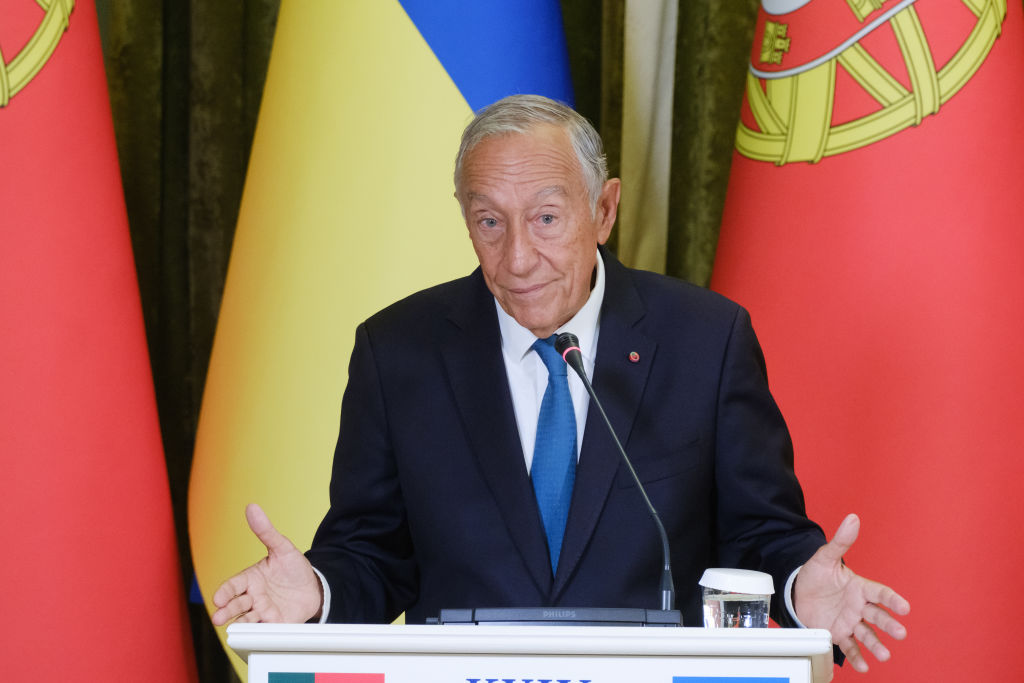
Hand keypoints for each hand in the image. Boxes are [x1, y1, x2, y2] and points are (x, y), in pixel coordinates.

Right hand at [211, 503, 323, 625]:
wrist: (315, 587)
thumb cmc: (293, 568)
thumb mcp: (282, 548)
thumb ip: (266, 531)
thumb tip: (252, 508)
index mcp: (251, 578)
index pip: (233, 585)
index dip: (225, 591)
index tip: (218, 597)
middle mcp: (253, 596)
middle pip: (235, 605)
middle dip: (226, 611)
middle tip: (219, 616)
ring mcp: (263, 611)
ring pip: (246, 619)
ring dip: (238, 623)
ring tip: (232, 627)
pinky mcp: (275, 623)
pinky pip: (264, 629)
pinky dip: (258, 632)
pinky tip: (255, 634)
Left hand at [793, 513, 909, 672]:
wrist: (799, 591)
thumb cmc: (816, 574)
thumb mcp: (825, 557)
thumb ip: (840, 541)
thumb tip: (853, 518)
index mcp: (860, 587)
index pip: (880, 593)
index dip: (892, 600)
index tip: (904, 607)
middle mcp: (858, 607)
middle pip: (877, 616)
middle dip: (889, 624)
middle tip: (900, 633)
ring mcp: (850, 622)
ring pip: (866, 634)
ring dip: (876, 645)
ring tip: (884, 655)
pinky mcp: (838, 634)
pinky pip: (849, 647)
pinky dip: (856, 657)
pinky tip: (863, 666)